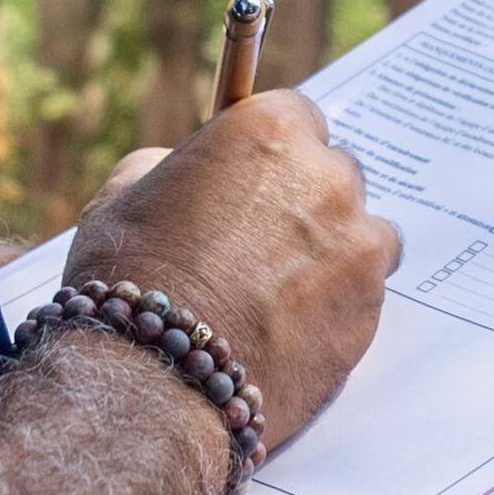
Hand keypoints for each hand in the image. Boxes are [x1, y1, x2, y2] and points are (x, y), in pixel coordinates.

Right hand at [60, 93, 397, 457]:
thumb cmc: (129, 279)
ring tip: (277, 296)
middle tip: (260, 247)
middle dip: (305, 203)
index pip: (297, 119)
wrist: (154, 375)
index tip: (256, 183)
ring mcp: (358, 243)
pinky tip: (287, 333)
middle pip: (333, 175)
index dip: (273, 156)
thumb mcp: (123, 196)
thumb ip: (168, 165)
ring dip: (331, 256)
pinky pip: (363, 296)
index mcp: (270, 131)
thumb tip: (181, 168)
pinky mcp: (370, 308)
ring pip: (361, 238)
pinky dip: (335, 310)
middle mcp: (326, 176)